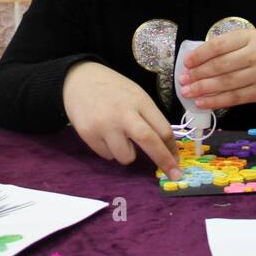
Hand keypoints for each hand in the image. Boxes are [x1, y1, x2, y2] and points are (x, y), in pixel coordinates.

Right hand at [63, 61, 182, 178]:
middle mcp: (123, 113)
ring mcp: (104, 125)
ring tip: (119, 136)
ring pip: (126, 157)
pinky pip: (108, 156)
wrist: (79, 80)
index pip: (163, 129)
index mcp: (139, 101)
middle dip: (164, 161)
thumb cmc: (114, 90)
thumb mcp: (136, 96)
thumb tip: (165, 148)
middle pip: (149, 141)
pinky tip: (104, 133)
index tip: (176, 162)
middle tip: (175, 175)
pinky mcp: (88, 135)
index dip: (172, 149)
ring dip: (128, 152)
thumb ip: (150, 118)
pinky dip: (111, 150)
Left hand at [178, 28, 255, 110]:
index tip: (186, 63)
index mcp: (251, 37)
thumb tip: (197, 62)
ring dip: (203, 89)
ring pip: (226, 83)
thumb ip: (229, 49)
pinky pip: (234, 98)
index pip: (219, 45)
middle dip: (198, 74)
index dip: (199, 55)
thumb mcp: (252, 43)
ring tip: (188, 92)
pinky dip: (216, 101)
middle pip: (220, 65)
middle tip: (183, 80)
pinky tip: (202, 102)